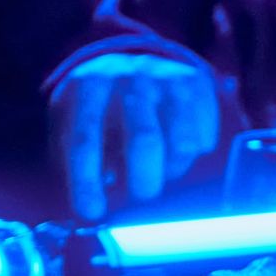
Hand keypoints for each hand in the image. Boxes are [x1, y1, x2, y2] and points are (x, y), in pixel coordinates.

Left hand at [54, 50, 224, 217]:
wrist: (130, 61)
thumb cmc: (95, 108)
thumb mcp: (71, 124)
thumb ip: (76, 161)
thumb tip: (93, 209)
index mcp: (86, 87)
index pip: (85, 140)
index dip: (86, 182)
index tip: (93, 214)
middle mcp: (128, 76)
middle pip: (145, 140)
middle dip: (144, 181)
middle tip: (141, 198)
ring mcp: (165, 77)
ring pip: (182, 143)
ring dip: (172, 171)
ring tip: (160, 173)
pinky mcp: (195, 83)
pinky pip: (203, 137)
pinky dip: (192, 156)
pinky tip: (176, 149)